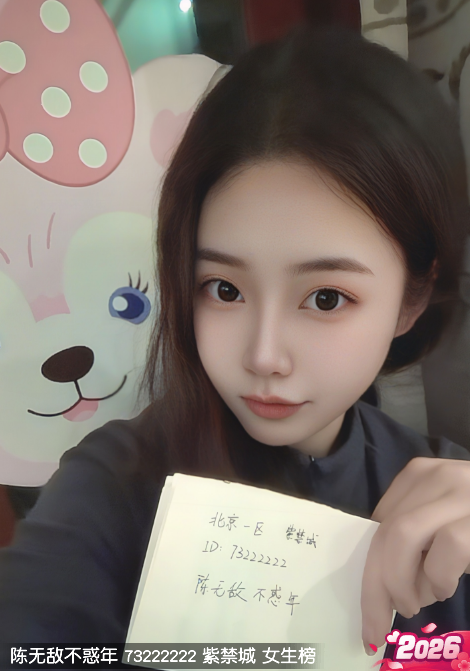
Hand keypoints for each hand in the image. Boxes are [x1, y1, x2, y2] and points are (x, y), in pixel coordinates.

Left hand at [361, 456, 469, 652]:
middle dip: (375, 586)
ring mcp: (462, 490)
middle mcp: (437, 475)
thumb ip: (414, 541)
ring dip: (401, 582)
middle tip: (378, 626)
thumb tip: (378, 584)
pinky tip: (447, 587)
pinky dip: (439, 576)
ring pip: (404, 535)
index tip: (369, 606)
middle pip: (387, 530)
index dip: (368, 568)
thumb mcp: (441, 526)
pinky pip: (448, 546)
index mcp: (419, 475)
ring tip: (416, 603)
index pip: (378, 522)